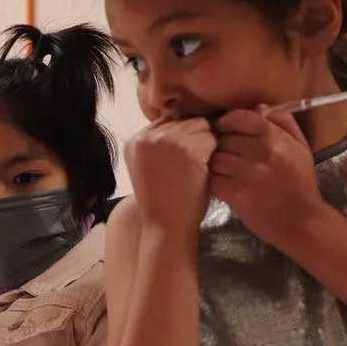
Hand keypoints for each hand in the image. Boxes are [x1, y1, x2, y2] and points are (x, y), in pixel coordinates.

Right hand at [123, 117, 215, 231]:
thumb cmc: (161, 201)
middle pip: (183, 119)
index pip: (166, 121)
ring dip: (205, 143)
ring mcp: (166, 140)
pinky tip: (203, 171)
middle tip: (191, 164)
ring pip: (199, 125)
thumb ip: (157, 144)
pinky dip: (212, 154)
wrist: (166, 226)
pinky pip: (210, 138)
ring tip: (197, 167)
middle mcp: (147, 136)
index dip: (180, 136)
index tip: (182, 158)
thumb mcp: (148, 167)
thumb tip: (183, 121)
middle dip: (192, 138)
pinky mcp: (187, 149)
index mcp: (134, 141)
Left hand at [209, 107, 322, 247]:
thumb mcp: (300, 147)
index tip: (226, 130)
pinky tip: (223, 185)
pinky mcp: (235, 194)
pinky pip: (213, 179)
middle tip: (227, 155)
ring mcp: (246, 173)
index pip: (238, 118)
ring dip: (216, 164)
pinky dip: (215, 182)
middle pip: (223, 138)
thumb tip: (259, 107)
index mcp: (274, 137)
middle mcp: (260, 152)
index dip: (227, 123)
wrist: (301, 220)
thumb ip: (283, 123)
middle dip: (222, 145)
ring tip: (225, 171)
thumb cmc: (300, 182)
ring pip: (215, 158)